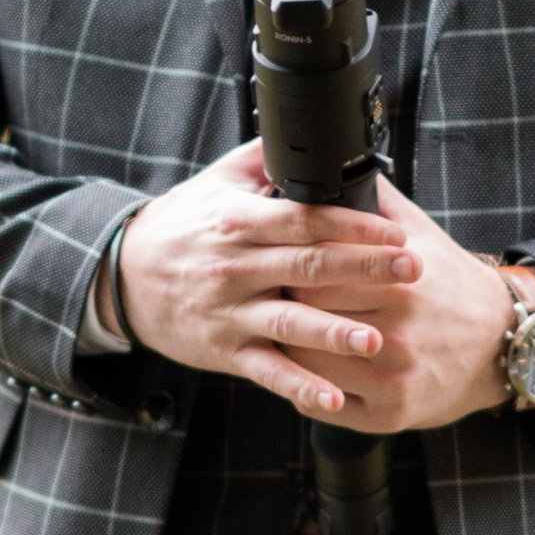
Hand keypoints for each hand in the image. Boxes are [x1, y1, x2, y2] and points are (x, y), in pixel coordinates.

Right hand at [113, 146, 530, 434]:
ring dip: (336, 334)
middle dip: (365, 269)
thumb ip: (265, 160)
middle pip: (309, 267)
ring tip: (377, 340)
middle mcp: (236, 268)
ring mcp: (231, 313)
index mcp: (240, 222)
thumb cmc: (181, 225)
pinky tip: (335, 398)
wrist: (122, 275)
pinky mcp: (225, 351)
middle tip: (412, 270)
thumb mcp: (216, 182)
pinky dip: (301, 387)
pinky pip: (268, 372)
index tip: (396, 231)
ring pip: (291, 324)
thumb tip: (313, 136)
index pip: (305, 220)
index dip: (354, 225)